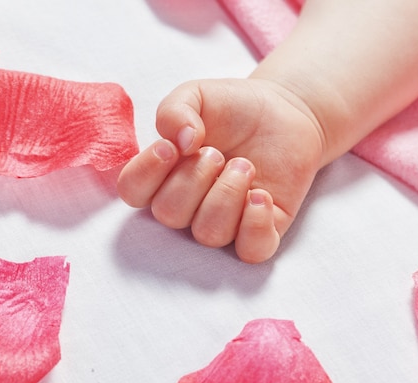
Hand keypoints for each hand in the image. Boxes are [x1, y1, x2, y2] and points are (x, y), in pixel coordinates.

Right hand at [117, 78, 323, 262]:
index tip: (171, 147)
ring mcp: (225, 221)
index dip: (146, 174)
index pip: (133, 192)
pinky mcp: (262, 229)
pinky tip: (261, 195)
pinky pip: (251, 251)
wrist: (284, 110)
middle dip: (193, 179)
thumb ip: (175, 110)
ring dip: (226, 195)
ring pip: (207, 233)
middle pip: (169, 214)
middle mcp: (189, 205)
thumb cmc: (233, 107)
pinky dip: (255, 226)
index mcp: (164, 174)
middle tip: (217, 152)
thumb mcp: (196, 94)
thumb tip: (180, 142)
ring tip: (244, 165)